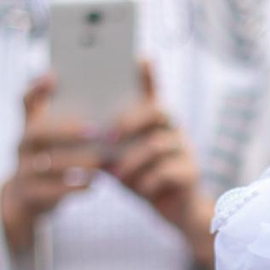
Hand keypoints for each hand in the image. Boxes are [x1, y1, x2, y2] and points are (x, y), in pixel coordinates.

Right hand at [0, 77, 106, 253]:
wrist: (26, 198)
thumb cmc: (51, 159)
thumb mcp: (52, 137)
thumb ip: (70, 117)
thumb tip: (96, 94)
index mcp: (30, 124)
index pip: (25, 100)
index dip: (35, 88)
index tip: (53, 76)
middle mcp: (23, 145)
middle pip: (37, 133)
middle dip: (66, 131)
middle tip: (96, 130)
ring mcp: (24, 171)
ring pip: (47, 165)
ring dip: (77, 162)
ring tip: (101, 161)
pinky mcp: (32, 195)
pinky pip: (52, 191)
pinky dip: (74, 188)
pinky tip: (94, 184)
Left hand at [106, 62, 207, 262]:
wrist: (173, 213)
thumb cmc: (142, 179)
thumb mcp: (119, 160)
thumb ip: (106, 144)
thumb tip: (78, 131)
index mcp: (155, 122)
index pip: (153, 91)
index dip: (148, 75)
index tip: (140, 57)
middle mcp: (173, 129)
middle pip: (158, 110)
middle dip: (130, 121)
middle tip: (109, 137)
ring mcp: (185, 149)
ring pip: (158, 144)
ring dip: (132, 161)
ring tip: (117, 176)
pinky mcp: (190, 172)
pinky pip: (167, 171)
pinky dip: (147, 181)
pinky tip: (139, 190)